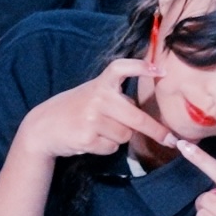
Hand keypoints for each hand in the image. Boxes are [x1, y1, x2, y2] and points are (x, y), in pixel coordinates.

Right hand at [19, 57, 178, 159]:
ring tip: (100, 131)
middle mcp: (98, 98)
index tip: (161, 71)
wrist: (44, 126)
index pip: (120, 68)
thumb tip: (145, 114)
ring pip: (125, 135)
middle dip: (156, 131)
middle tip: (171, 140)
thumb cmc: (75, 109)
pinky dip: (107, 148)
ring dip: (119, 138)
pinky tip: (92, 140)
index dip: (141, 67)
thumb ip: (116, 98)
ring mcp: (92, 118)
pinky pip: (112, 148)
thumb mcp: (93, 94)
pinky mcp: (87, 137)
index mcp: (101, 83)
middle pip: (136, 118)